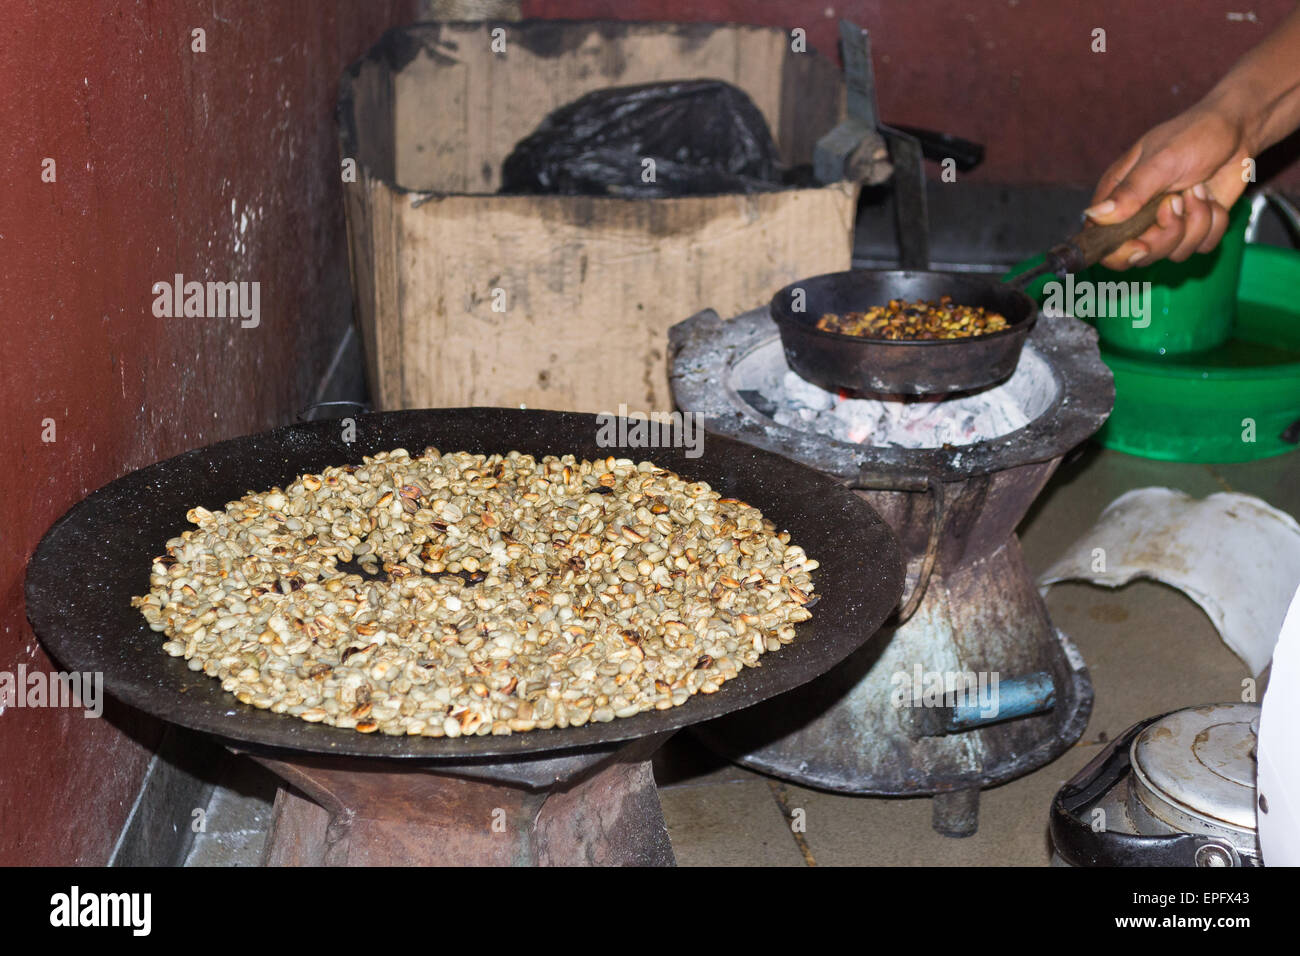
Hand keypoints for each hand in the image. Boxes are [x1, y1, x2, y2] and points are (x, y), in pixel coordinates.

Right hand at [1085, 101, 1251, 269]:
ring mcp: (1169, 224)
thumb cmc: (1194, 134)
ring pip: (1175, 253)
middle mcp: (1140, 216)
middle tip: (1177, 202)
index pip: (1103, 242)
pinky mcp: (1196, 227)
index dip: (1119, 252)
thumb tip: (1094, 217)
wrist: (1238, 128)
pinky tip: (1212, 199)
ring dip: (1196, 222)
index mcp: (1119, 198)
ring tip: (1198, 190)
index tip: (1142, 244)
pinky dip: (1214, 224)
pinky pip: (1203, 246)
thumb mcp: (1161, 161)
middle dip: (1168, 233)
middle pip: (1142, 255)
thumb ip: (1130, 192)